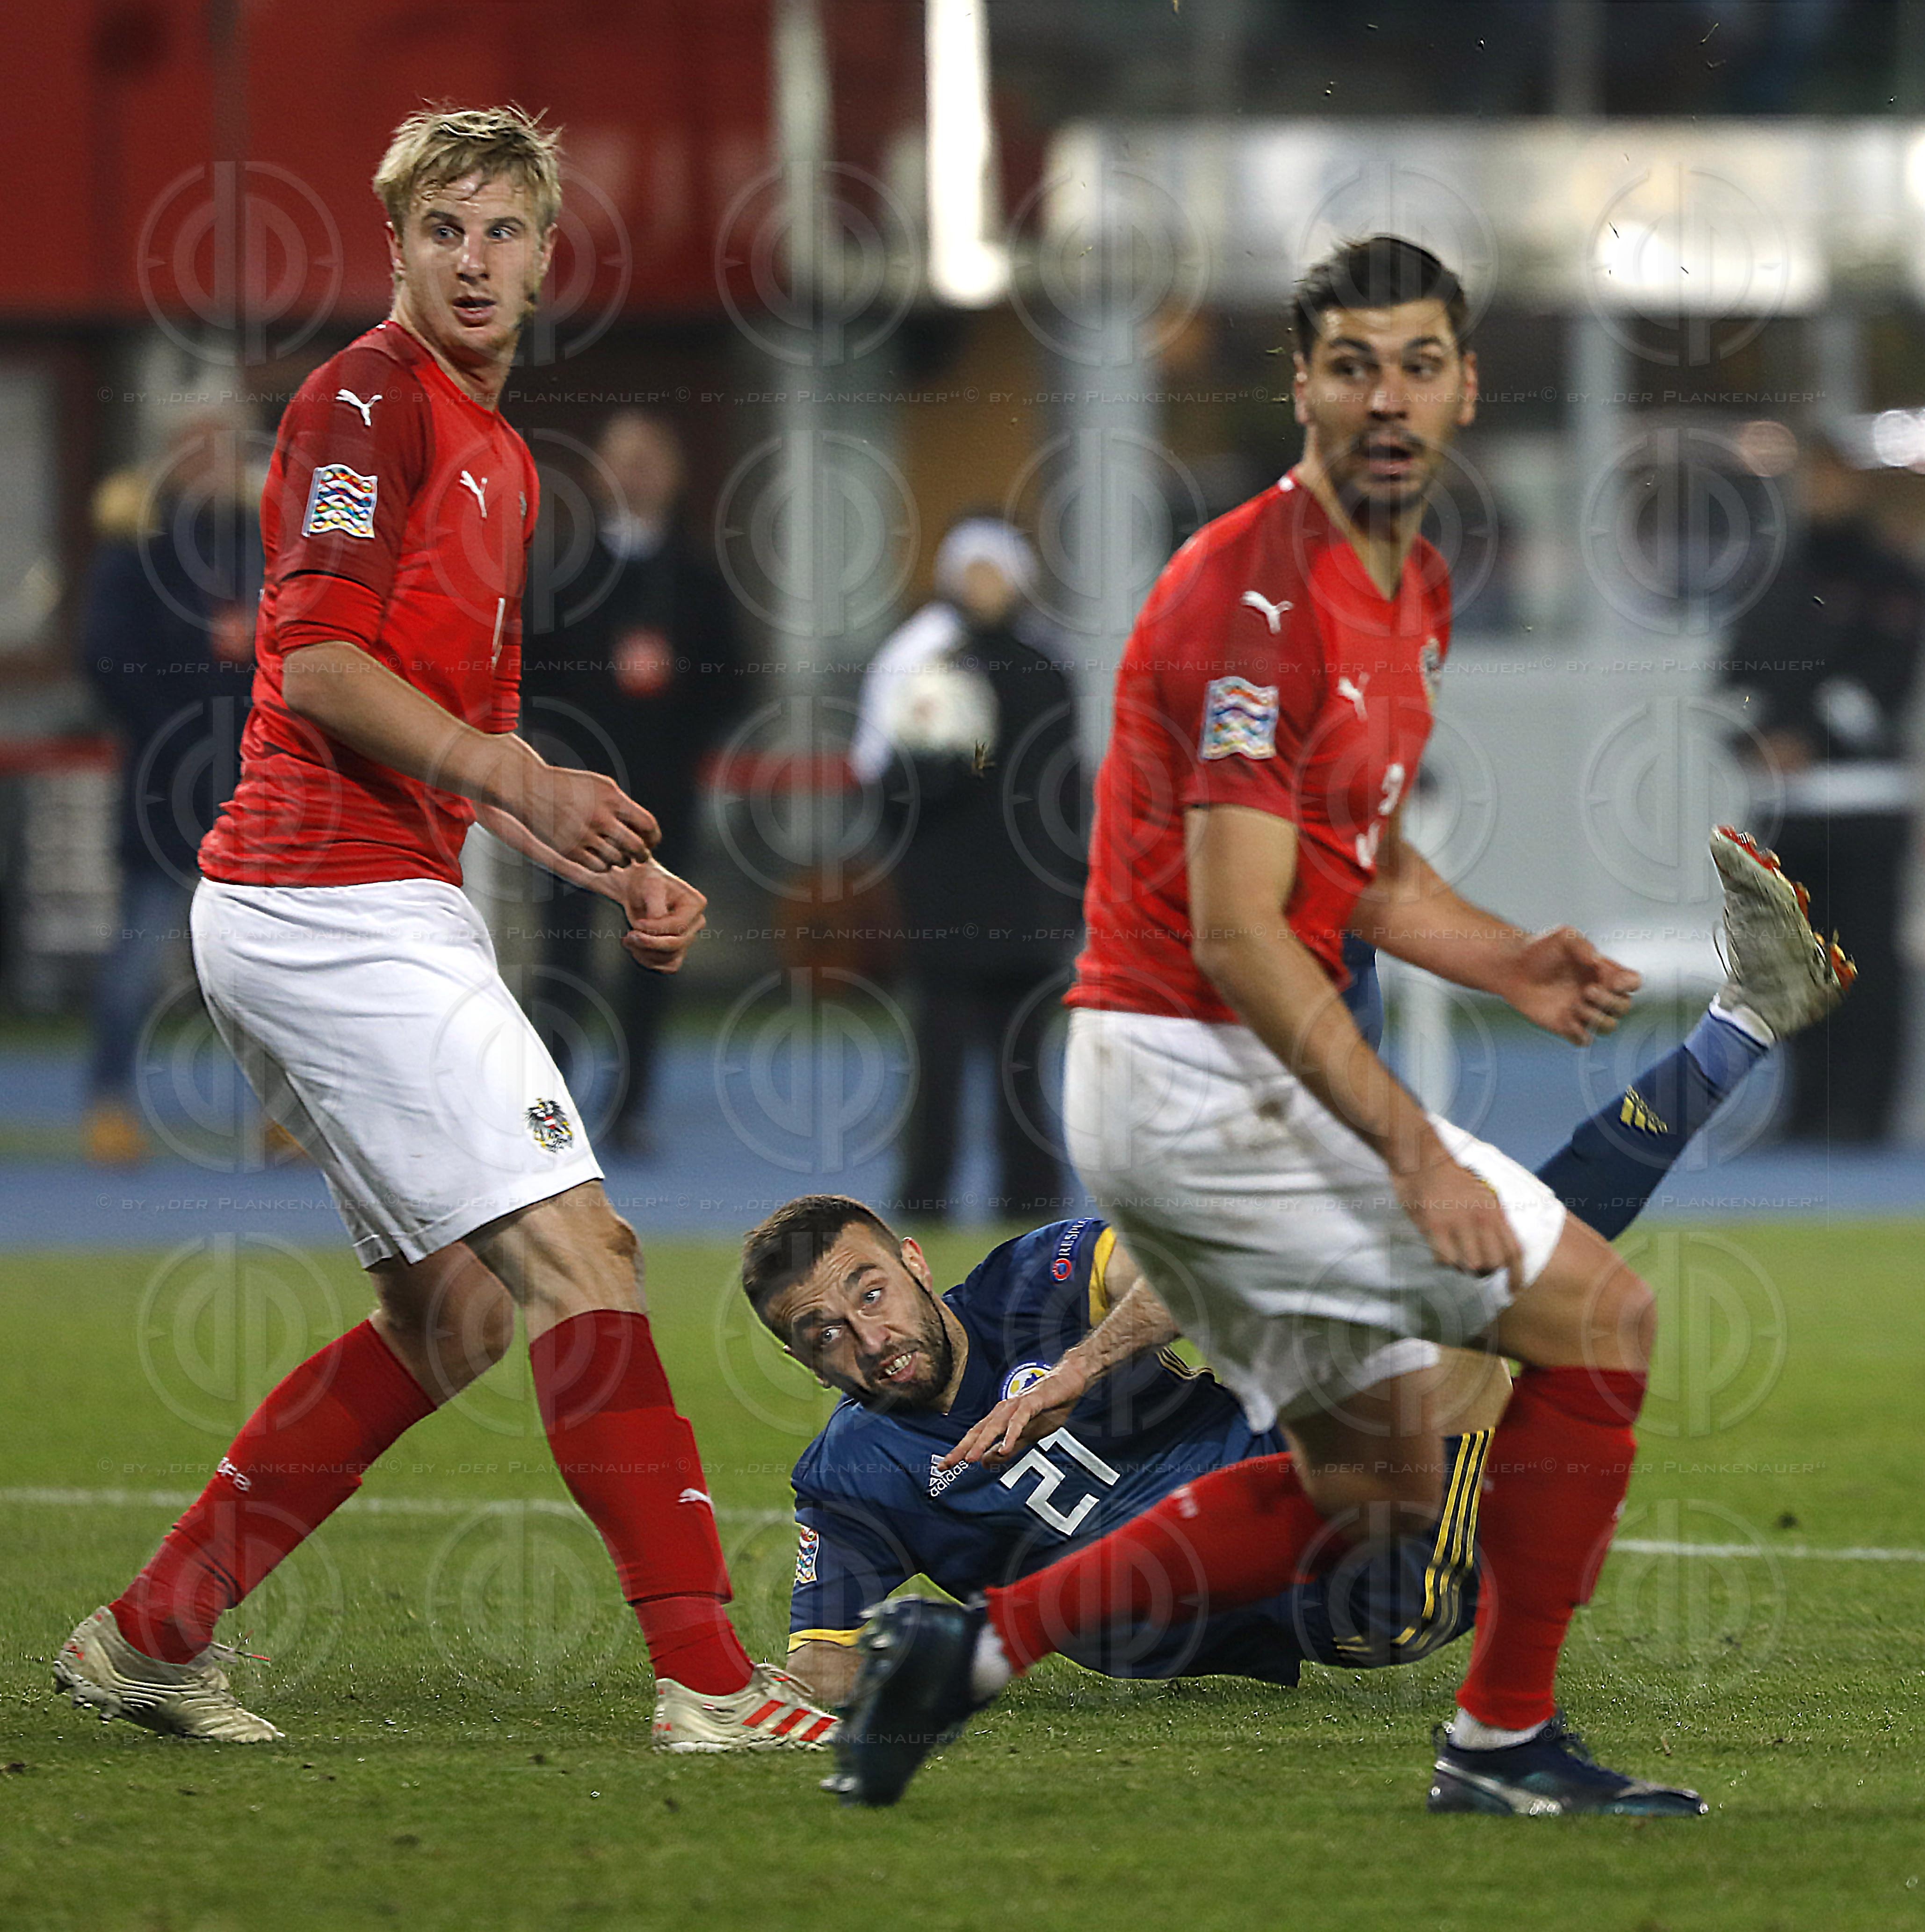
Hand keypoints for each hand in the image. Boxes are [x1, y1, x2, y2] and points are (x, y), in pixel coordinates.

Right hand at [507, 759, 657, 872]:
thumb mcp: (599, 786)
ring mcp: (584, 835)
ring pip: (618, 861)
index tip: (651, 842)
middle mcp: (600, 816)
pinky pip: (599, 868)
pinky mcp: (569, 850)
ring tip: (617, 856)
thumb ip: (621, 805)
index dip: (653, 838)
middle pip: (636, 847)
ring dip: (621, 861)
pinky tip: (600, 859)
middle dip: (642, 855)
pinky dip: (604, 866)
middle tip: (639, 857)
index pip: (647, 825)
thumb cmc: (568, 787)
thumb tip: (644, 829)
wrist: (530, 789)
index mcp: (612, 798)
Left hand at [619, 862, 706, 972]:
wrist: (638, 888)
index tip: (637, 923)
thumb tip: (656, 928)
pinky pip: (668, 966)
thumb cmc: (646, 883)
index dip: (657, 928)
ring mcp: (687, 937)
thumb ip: (656, 908)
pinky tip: (635, 949)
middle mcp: (696, 923)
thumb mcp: (650, 887)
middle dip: (650, 943)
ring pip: (670, 958)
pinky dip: (649, 961)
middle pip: (677, 944)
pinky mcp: (677, 949)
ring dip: (645, 953)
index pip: (679, 926)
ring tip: (628, 940)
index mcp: (695, 904)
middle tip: (629, 936)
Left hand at [940, 1357, 1088, 1470]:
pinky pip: (1019, 1420)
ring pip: (995, 1426)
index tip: (945, 1465)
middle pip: (979, 1431)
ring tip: (971, 1459)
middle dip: (963, 1448)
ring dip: (982, 1443)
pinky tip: (1005, 1447)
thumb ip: (1009, 1449)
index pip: (976, 1436)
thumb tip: (985, 1462)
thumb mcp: (1029, 1435)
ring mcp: (1017, 1405)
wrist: (1069, 1382)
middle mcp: (1004, 1410)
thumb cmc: (1049, 1407)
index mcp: (1001, 1417)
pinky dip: (1011, 1434)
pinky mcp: (1032, 1402)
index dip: (960, 1450)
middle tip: (947, 1464)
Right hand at [1391, 1153, 1521, 1283]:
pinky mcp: (1435, 1225)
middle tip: (1473, 1264)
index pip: (1515, 1251)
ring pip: (1470, 1265)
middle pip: (1493, 1263)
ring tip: (1455, 1254)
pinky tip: (1439, 1247)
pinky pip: (1446, 1259)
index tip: (1513, 1289)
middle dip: (1485, 1270)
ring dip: (1463, 1266)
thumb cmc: (1452, 1179)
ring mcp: (1458, 1222)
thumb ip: (1495, 1221)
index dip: (1517, 1275)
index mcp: (1495, 1211)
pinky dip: (1444, 1259)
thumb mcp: (1484, 1195)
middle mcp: (1481, 1218)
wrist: (1423, 1160)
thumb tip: (1502, 1253)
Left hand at [1503, 926, 1638, 1043]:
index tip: (1612, 979)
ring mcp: (1583, 1011)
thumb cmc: (1540, 949)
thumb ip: (1582, 945)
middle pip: (1624, 1007)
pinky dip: (1580, 1034)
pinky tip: (1566, 1020)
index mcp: (1604, 973)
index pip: (1632, 983)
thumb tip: (1596, 961)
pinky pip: (1584, 1040)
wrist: (1513, 967)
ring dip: (1597, 1018)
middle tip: (1587, 990)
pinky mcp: (1565, 1026)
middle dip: (1610, 1001)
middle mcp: (1598, 994)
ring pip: (1608, 1026)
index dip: (1629, 984)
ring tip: (1576, 1005)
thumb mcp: (1563, 937)